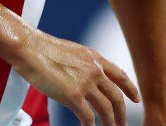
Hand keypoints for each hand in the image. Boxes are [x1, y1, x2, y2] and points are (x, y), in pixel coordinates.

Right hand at [11, 28, 138, 125]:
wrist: (29, 48)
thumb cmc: (43, 48)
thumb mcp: (72, 51)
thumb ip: (83, 63)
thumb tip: (86, 75)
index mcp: (95, 58)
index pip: (120, 75)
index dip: (130, 89)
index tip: (136, 99)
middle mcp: (95, 70)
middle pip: (116, 97)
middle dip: (122, 113)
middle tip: (123, 124)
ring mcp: (85, 83)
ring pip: (106, 109)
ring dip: (110, 123)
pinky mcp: (73, 96)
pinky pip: (88, 117)